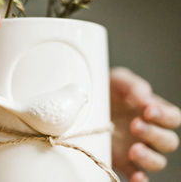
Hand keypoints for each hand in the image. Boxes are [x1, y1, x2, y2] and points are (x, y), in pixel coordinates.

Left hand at [110, 67, 180, 181]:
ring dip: (149, 157)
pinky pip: (135, 174)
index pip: (172, 117)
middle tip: (135, 125)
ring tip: (133, 149)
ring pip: (157, 161)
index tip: (148, 111)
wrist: (80, 103)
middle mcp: (149, 133)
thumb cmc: (106, 89)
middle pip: (168, 141)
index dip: (165, 116)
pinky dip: (140, 179)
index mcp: (153, 112)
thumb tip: (146, 98)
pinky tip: (137, 176)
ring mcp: (136, 148)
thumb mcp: (118, 80)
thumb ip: (133, 86)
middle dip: (154, 134)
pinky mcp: (121, 161)